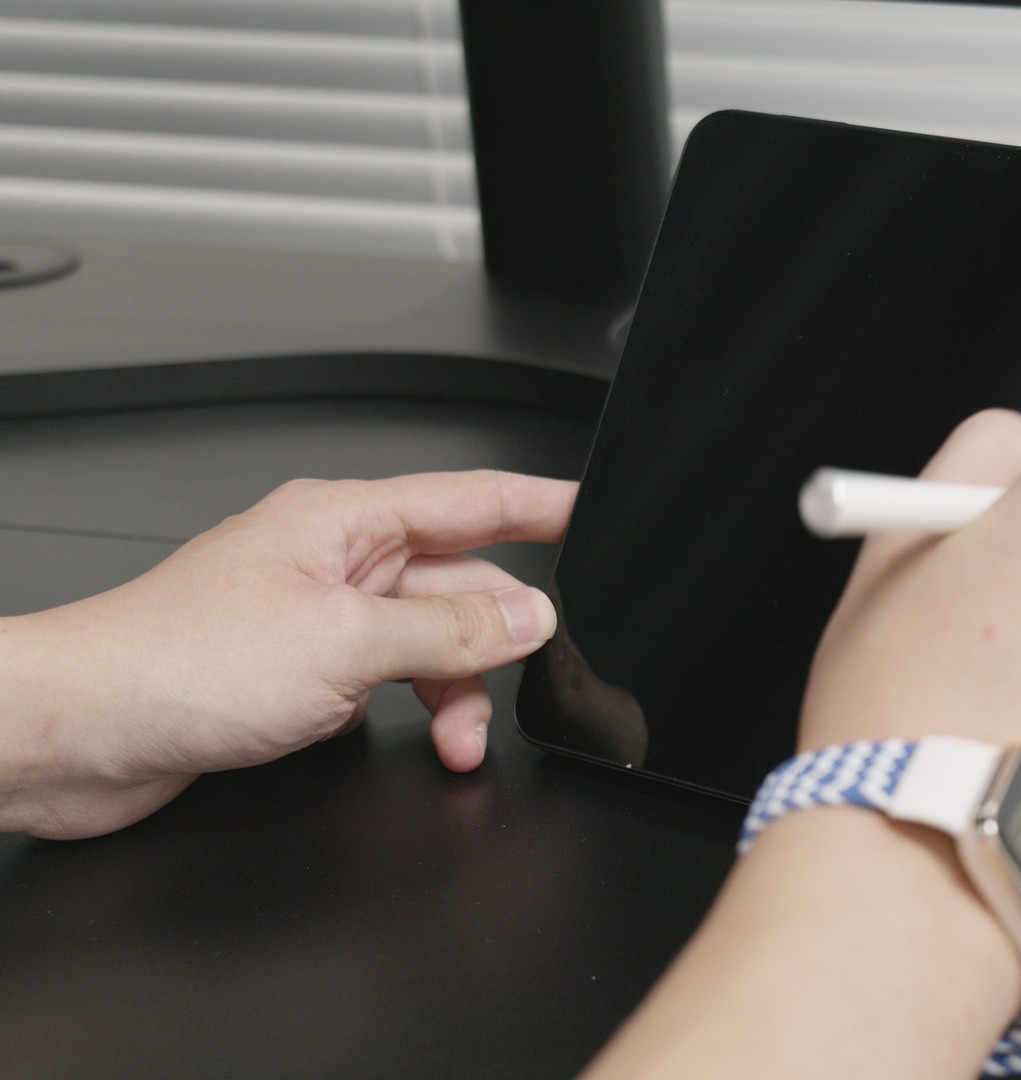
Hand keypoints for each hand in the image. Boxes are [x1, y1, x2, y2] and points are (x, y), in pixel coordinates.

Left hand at [0, 470, 574, 838]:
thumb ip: (448, 633)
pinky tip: (414, 736)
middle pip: (455, 584)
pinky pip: (385, 681)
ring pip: (425, 644)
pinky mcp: (295, 674)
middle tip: (541, 670)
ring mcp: (313, 619)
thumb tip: (527, 616)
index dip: (540, 506)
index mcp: (343, 523)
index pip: (472, 500)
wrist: (80, 731)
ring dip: (455, 693)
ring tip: (461, 738)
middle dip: (498, 637)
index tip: (593, 513)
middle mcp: (330, 562)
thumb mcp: (344, 645)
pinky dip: (412, 712)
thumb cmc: (174, 664)